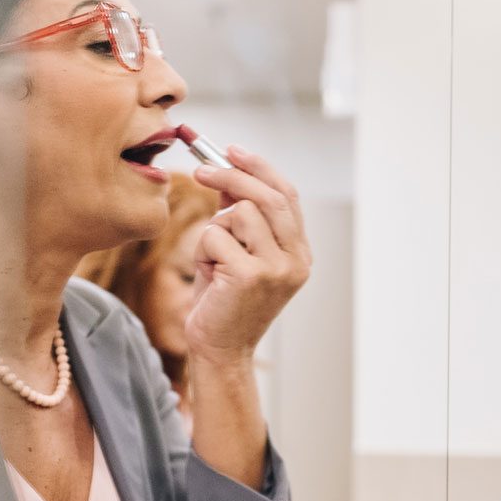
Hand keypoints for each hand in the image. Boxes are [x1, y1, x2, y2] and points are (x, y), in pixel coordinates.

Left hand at [185, 147, 312, 366]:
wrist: (220, 350)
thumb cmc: (223, 302)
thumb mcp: (236, 252)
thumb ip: (239, 216)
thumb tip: (227, 172)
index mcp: (300, 253)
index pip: (286, 195)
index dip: (259, 168)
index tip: (232, 151)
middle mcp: (297, 260)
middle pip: (267, 197)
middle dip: (230, 177)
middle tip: (200, 171)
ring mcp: (277, 269)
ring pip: (238, 214)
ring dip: (214, 230)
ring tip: (213, 260)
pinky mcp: (251, 276)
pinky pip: (215, 237)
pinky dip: (203, 251)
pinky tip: (209, 276)